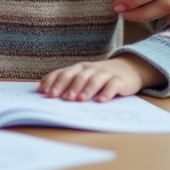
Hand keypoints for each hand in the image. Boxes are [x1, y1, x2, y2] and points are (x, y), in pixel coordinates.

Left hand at [38, 55, 163, 101]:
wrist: (128, 69)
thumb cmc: (99, 76)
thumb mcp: (81, 77)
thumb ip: (64, 81)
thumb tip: (41, 90)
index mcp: (78, 68)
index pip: (63, 73)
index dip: (54, 82)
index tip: (46, 93)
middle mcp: (90, 69)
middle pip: (78, 76)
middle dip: (69, 87)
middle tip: (63, 98)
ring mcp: (105, 73)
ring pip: (95, 79)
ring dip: (86, 89)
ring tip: (80, 100)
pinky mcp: (120, 80)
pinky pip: (113, 85)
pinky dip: (107, 92)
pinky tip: (101, 101)